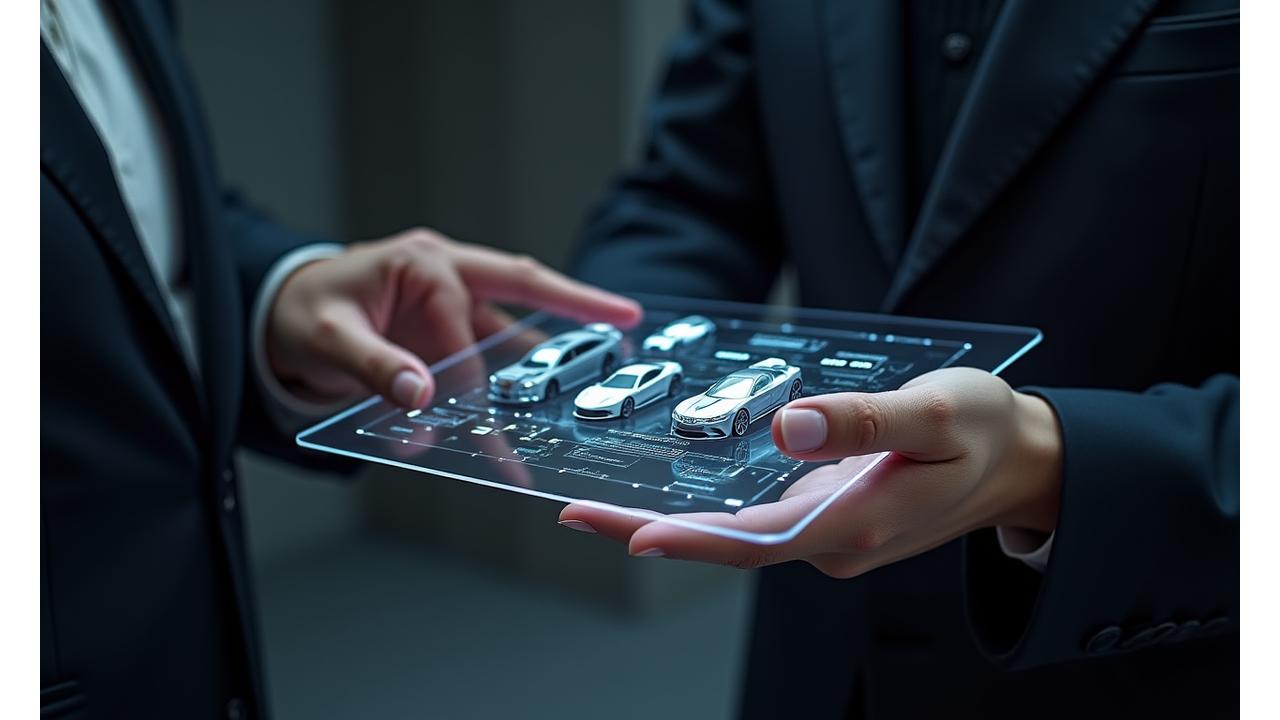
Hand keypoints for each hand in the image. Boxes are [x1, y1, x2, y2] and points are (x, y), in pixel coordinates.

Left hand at [266, 228, 641, 407]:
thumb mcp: (324, 337)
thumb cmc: (299, 312)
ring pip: (515, 317)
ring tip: (596, 366)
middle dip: (576, 302)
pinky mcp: (449, 320)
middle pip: (522, 284)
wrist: (282, 309)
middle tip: (627, 316)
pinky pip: (493, 343)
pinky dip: (514, 368)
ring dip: (550, 345)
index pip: (460, 321)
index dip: (470, 373)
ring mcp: (451, 294)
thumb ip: (372, 365)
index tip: (478, 418)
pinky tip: (539, 392)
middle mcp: (444, 269)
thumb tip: (420, 394)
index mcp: (419, 261)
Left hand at [559, 368, 1062, 576]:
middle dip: (648, 529)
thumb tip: (788, 427)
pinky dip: (708, 510)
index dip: (683, 537)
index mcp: (854, 523)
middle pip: (725, 544)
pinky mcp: (831, 517)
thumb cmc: (985, 431)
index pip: (748, 540)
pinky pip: (757, 520)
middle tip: (574, 513)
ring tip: (601, 504)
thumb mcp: (935, 414)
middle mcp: (833, 541)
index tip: (624, 532)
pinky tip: (673, 494)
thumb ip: (862, 422)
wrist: (1024, 460)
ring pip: (736, 535)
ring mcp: (831, 533)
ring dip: (670, 522)